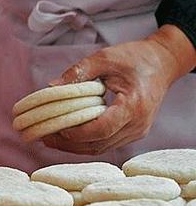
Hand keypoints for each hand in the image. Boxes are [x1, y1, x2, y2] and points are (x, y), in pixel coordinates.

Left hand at [42, 24, 195, 154]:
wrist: (162, 63)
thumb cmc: (135, 57)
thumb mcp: (105, 57)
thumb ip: (79, 71)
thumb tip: (51, 87)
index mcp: (134, 105)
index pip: (102, 129)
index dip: (77, 133)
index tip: (56, 128)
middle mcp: (138, 124)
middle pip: (98, 144)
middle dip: (68, 143)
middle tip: (43, 137)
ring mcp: (136, 131)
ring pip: (100, 148)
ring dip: (74, 146)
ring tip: (49, 138)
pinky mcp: (132, 133)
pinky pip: (105, 144)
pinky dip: (84, 143)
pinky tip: (66, 136)